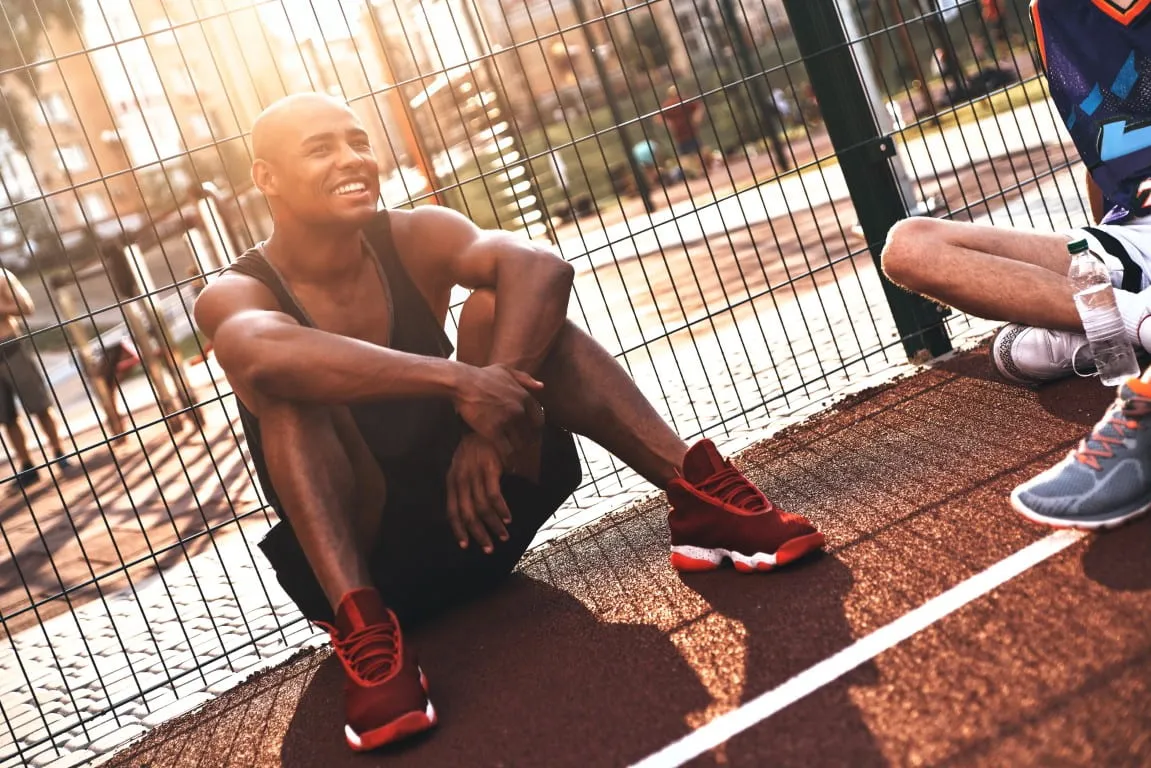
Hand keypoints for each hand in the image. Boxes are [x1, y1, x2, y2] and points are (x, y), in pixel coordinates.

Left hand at [446, 434, 510, 553]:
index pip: (452, 511)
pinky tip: (507, 518)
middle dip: (478, 534)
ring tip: (502, 536)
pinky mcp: (489, 468)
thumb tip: (471, 511)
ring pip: (481, 508)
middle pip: (467, 514)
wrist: (484, 424)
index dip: (458, 530)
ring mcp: (474, 474)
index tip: (465, 545)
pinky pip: (494, 495)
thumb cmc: (475, 448)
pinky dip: (501, 509)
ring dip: (493, 525)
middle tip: (488, 548)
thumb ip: (464, 487)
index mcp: (452, 481)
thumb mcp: (462, 467)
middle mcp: (460, 480)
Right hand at [453, 364, 543, 456]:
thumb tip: (541, 386)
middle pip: (530, 433)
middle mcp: (519, 411)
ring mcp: (507, 422)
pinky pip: (506, 449)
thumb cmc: (483, 376)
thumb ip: (525, 378)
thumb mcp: (506, 370)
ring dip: (517, 449)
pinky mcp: (493, 432)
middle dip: (527, 441)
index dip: (535, 429)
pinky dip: (507, 456)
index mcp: (524, 397)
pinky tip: (506, 459)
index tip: (530, 434)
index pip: (538, 419)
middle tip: (522, 446)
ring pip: (519, 443)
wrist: (463, 384)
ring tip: (514, 455)